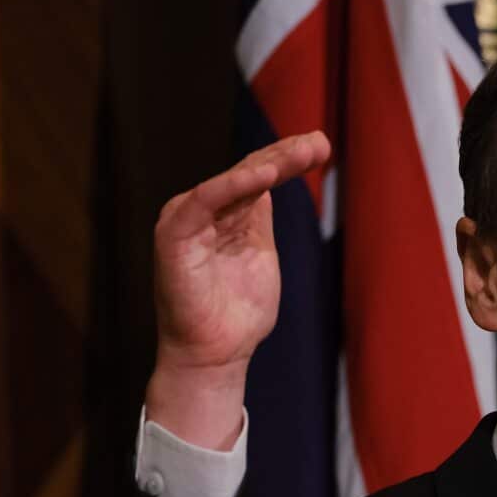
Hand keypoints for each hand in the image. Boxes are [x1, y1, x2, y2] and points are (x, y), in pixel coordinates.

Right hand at [145, 132, 330, 449]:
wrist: (216, 354)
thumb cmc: (238, 313)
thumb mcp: (259, 253)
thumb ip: (259, 219)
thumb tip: (273, 176)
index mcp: (223, 214)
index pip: (257, 175)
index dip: (288, 159)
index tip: (321, 146)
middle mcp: (203, 210)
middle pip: (249, 171)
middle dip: (286, 155)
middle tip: (320, 142)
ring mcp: (187, 219)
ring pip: (233, 180)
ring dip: (269, 164)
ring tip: (302, 153)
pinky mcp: (174, 235)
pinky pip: (204, 201)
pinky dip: (232, 185)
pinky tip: (262, 174)